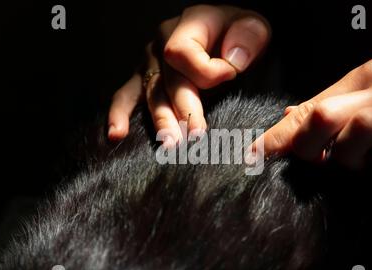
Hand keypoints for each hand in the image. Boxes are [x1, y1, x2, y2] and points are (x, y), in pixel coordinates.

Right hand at [108, 5, 270, 145]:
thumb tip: (232, 62)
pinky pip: (126, 95)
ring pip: (152, 93)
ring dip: (161, 120)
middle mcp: (163, 42)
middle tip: (196, 134)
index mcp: (189, 24)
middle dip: (183, 109)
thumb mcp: (254, 27)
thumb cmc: (240, 36)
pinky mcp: (144, 79)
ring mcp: (150, 62)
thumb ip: (249, 36)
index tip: (231, 77)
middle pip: (169, 79)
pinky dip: (119, 115)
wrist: (229, 37)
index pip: (184, 52)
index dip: (206, 70)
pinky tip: (117, 135)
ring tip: (170, 143)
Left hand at [253, 54, 371, 176]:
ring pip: (357, 134)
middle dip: (309, 147)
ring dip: (349, 158)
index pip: (311, 107)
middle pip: (324, 117)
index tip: (254, 155)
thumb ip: (335, 102)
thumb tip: (291, 116)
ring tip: (360, 161)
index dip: (280, 135)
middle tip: (318, 160)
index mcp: (365, 78)